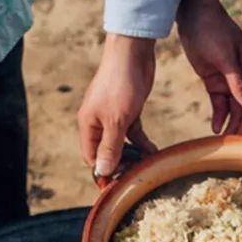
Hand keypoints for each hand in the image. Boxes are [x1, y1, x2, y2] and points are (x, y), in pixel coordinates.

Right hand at [77, 34, 157, 176]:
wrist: (133, 55)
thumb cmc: (120, 85)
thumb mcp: (116, 121)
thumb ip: (110, 147)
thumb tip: (102, 171)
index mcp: (88, 125)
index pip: (91, 158)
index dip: (103, 173)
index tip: (119, 186)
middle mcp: (97, 122)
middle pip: (106, 153)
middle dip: (120, 166)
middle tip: (138, 178)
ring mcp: (114, 117)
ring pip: (122, 145)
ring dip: (134, 156)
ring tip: (148, 168)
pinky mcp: (129, 111)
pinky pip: (134, 134)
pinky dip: (143, 144)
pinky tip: (154, 153)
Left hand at [177, 0, 241, 136]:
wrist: (192, 11)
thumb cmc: (212, 29)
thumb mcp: (225, 57)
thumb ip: (238, 82)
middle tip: (241, 148)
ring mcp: (229, 79)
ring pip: (234, 108)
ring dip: (231, 124)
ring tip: (226, 143)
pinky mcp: (214, 80)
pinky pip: (220, 103)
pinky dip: (218, 115)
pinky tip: (215, 128)